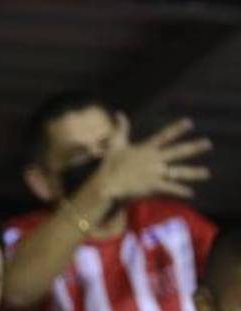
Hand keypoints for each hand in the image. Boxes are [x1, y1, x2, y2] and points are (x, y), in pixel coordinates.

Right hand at [95, 113, 211, 202]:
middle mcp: (155, 159)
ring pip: (178, 171)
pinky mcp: (153, 185)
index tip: (189, 122)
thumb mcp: (115, 144)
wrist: (108, 182)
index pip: (164, 136)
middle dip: (194, 147)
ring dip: (193, 172)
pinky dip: (180, 191)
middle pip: (178, 151)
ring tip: (206, 174)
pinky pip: (170, 188)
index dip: (177, 128)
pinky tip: (190, 193)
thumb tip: (119, 113)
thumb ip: (121, 129)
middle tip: (208, 143)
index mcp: (146, 149)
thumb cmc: (109, 165)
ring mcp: (155, 172)